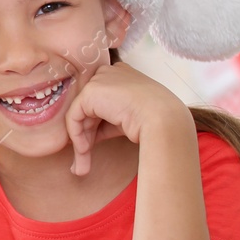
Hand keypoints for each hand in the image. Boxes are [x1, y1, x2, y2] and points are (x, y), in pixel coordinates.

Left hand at [64, 60, 188, 176]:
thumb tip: (87, 139)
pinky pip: (74, 117)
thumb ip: (108, 122)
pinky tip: (84, 151)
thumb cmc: (155, 121)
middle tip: (83, 160)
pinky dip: (77, 136)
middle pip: (89, 108)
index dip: (95, 125)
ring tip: (82, 166)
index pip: (100, 101)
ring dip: (80, 142)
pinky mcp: (90, 92)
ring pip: (80, 114)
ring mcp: (99, 80)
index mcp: (122, 74)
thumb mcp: (128, 118)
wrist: (165, 120)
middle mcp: (108, 73)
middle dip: (85, 135)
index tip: (92, 145)